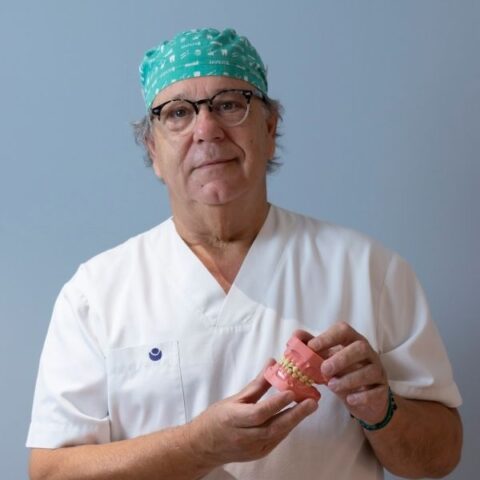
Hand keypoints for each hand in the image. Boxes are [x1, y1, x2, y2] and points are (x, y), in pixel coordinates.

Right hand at [187, 360, 318, 466]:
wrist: (203, 446)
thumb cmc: (216, 419)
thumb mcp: (233, 399)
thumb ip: (256, 384)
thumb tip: (272, 364)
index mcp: (233, 419)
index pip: (258, 413)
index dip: (275, 403)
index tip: (291, 392)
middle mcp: (244, 437)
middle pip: (273, 427)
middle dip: (295, 414)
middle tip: (312, 402)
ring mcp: (253, 448)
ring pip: (278, 434)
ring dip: (295, 420)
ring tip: (309, 406)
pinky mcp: (259, 454)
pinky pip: (276, 439)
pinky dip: (287, 427)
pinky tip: (296, 416)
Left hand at [296, 323, 389, 424]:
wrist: (364, 399)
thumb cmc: (342, 373)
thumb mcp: (326, 360)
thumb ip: (311, 348)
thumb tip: (294, 337)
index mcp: (352, 341)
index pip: (343, 330)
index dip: (328, 337)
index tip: (312, 347)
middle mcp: (368, 353)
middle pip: (360, 347)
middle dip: (341, 358)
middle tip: (324, 369)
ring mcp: (377, 371)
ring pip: (370, 370)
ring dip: (349, 378)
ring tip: (331, 386)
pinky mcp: (382, 390)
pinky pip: (376, 391)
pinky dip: (362, 396)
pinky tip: (349, 399)